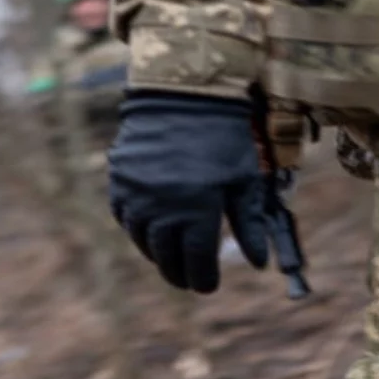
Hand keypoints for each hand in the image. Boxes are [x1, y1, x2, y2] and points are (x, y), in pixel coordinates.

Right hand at [107, 91, 269, 293]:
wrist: (184, 94)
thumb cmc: (223, 137)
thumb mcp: (244, 180)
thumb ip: (249, 224)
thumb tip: (259, 264)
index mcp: (197, 210)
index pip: (198, 261)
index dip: (203, 278)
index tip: (208, 285)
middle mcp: (162, 208)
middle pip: (167, 257)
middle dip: (179, 273)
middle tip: (187, 280)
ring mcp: (136, 194)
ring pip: (143, 240)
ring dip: (156, 254)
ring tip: (169, 258)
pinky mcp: (120, 179)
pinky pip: (125, 216)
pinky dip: (138, 229)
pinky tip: (151, 230)